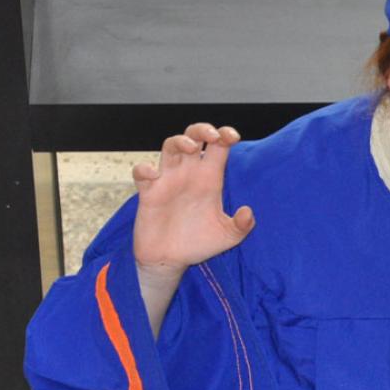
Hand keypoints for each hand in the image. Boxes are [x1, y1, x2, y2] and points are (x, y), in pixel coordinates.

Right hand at [132, 122, 254, 278]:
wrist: (171, 261)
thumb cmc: (199, 243)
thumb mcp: (228, 236)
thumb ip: (242, 225)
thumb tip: (248, 212)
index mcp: (210, 178)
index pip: (218, 146)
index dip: (225, 135)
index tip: (233, 137)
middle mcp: (189, 174)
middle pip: (193, 137)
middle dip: (202, 129)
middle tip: (213, 135)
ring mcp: (168, 180)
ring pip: (170, 146)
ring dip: (179, 141)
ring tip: (192, 148)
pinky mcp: (149, 193)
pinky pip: (142, 172)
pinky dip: (145, 169)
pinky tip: (154, 175)